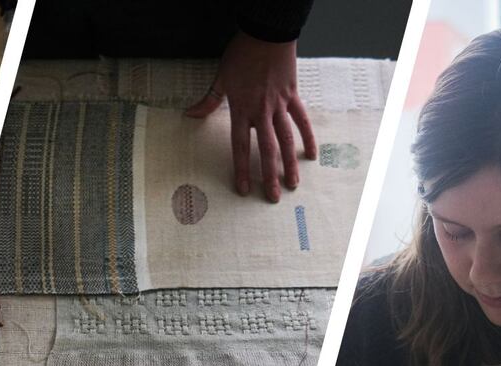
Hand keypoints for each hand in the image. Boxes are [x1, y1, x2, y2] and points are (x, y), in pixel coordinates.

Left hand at [185, 31, 316, 202]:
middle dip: (269, 175)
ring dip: (290, 163)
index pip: (241, 146)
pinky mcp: (293, 95)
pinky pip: (302, 120)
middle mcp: (262, 112)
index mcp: (241, 110)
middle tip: (272, 197)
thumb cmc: (241, 55)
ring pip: (287, 139)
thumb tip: (189, 114)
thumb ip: (208, 101)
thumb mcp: (221, 78)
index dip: (241, 169)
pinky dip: (307, 136)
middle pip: (267, 149)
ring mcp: (280, 105)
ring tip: (293, 184)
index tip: (243, 188)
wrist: (266, 34)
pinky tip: (311, 154)